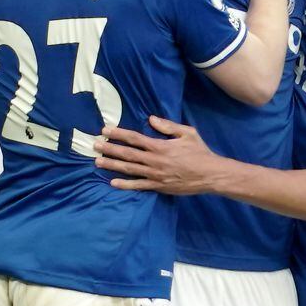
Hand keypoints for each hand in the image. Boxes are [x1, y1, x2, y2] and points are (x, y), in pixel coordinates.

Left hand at [94, 116, 223, 194]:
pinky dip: (125, 184)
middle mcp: (154, 161)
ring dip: (112, 165)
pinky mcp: (158, 186)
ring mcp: (155, 175)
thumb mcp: (187, 133)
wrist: (210, 175)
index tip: (106, 130)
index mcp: (160, 146)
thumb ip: (168, 126)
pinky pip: (138, 186)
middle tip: (95, 145)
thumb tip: (151, 119)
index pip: (134, 138)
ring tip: (98, 162)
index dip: (119, 134)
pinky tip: (113, 182)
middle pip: (127, 154)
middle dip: (110, 149)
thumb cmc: (200, 152)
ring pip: (129, 170)